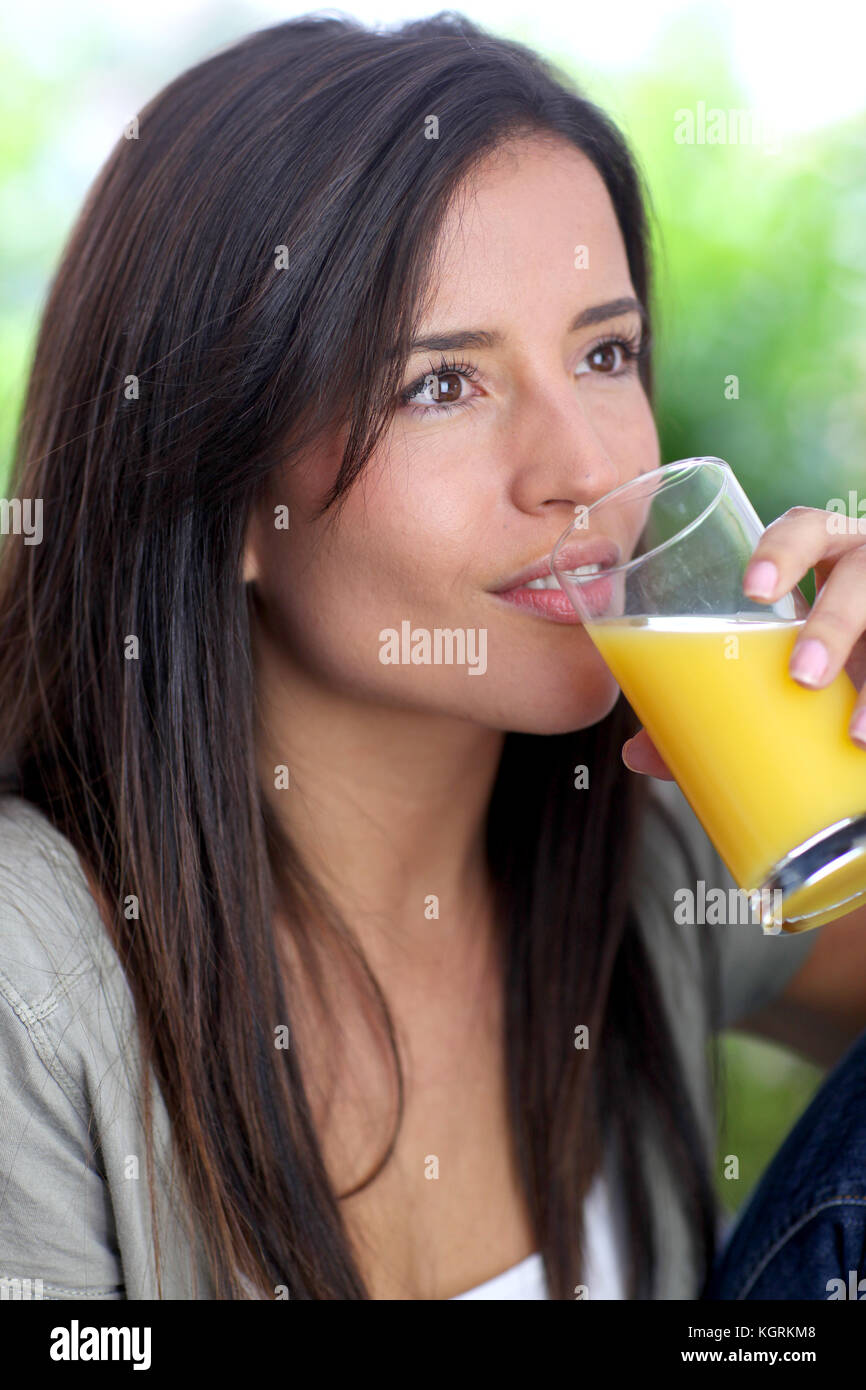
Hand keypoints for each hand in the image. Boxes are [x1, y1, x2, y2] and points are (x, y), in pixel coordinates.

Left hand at [622, 504, 865, 778]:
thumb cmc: (826, 661)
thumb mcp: (781, 667)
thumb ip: (718, 700)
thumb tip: (639, 753)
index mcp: (826, 560)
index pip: (807, 528)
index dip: (783, 549)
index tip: (753, 592)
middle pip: (862, 572)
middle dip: (833, 622)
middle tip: (801, 675)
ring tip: (855, 734)